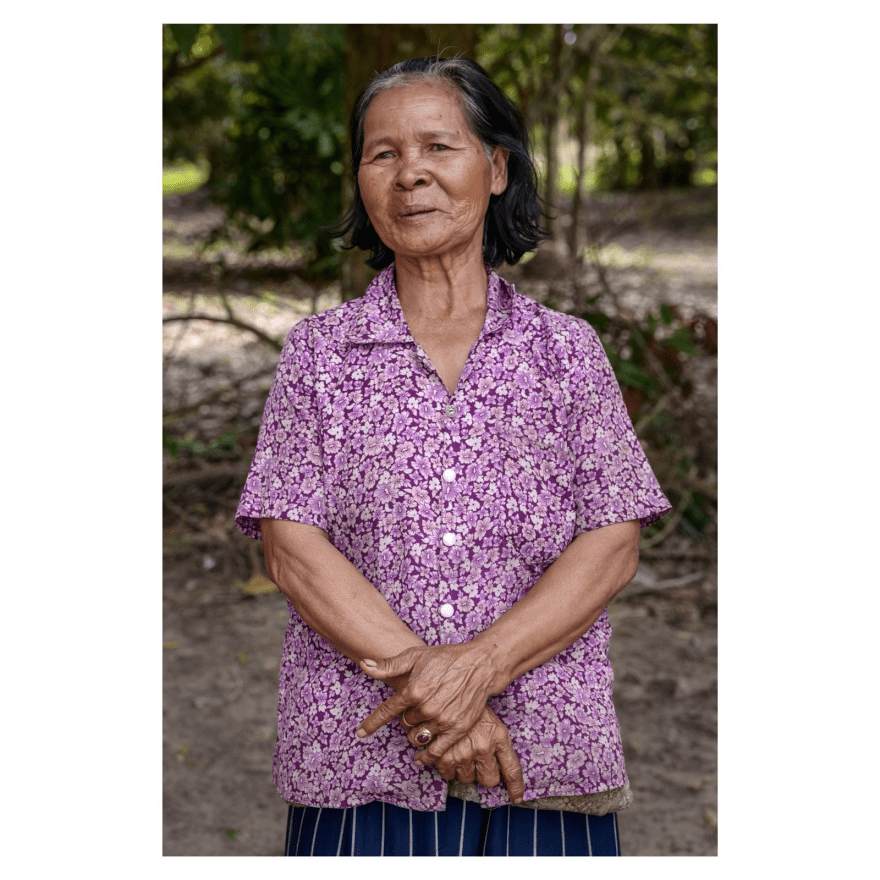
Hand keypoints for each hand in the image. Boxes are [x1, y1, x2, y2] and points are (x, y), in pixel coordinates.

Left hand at [355, 643, 503, 764]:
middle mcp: (426, 707)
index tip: (360, 733)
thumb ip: (388, 665)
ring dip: (416, 733)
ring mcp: (442, 720)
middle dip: (407, 716)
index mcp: (413, 690)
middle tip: (417, 705)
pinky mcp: (457, 729)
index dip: (372, 723)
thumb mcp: (415, 656)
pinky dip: (427, 756)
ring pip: (417, 737)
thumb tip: (363, 665)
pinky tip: (421, 758)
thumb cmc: (446, 658)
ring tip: (423, 722)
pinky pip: (436, 751)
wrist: (479, 665)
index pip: (386, 712)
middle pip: (404, 723)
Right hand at [433, 705, 524, 803]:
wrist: (447, 689)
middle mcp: (484, 748)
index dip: (515, 787)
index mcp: (499, 737)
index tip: (516, 797)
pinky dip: (446, 768)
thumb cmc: (471, 704)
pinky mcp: (445, 755)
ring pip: (467, 778)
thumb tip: (498, 766)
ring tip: (460, 753)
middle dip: (484, 776)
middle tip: (478, 764)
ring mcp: (465, 753)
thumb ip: (496, 741)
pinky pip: (447, 774)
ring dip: (464, 770)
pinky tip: (445, 755)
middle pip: (489, 780)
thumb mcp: (491, 718)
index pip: (512, 770)